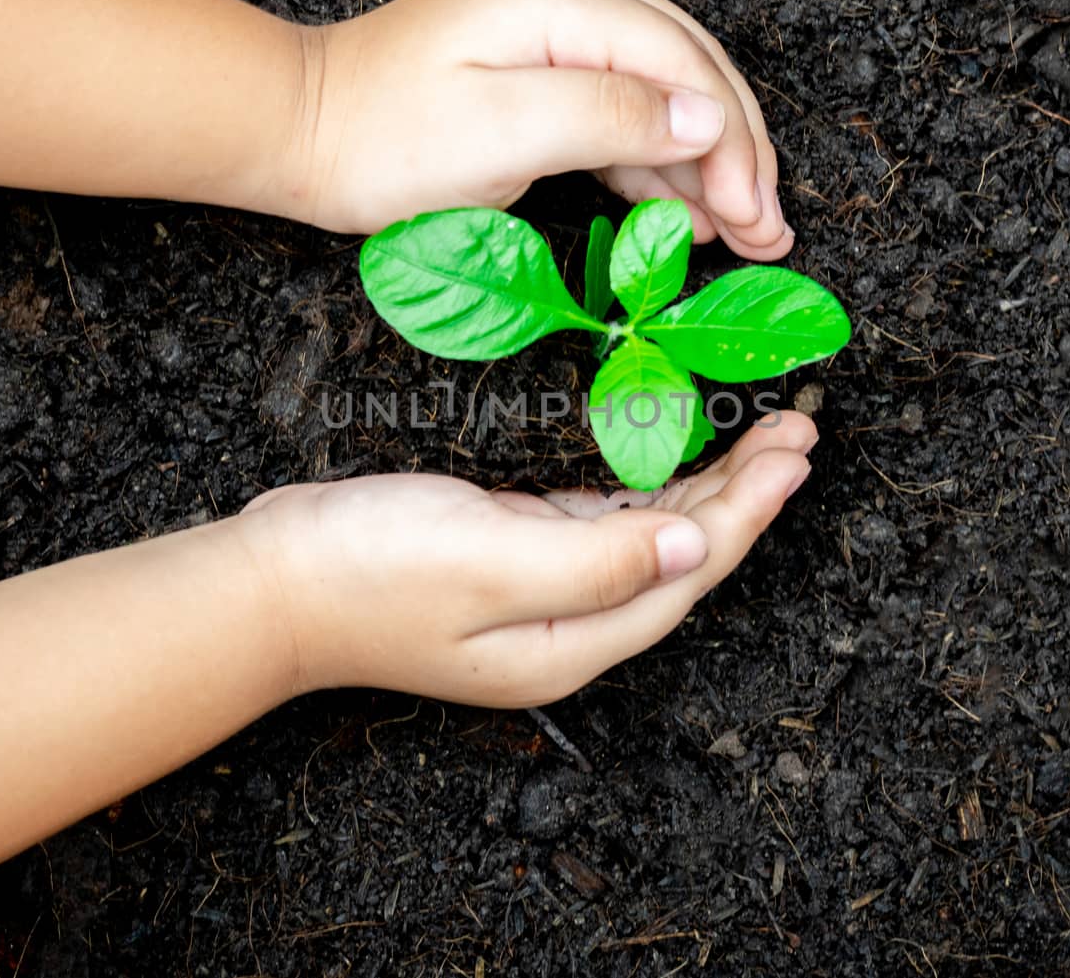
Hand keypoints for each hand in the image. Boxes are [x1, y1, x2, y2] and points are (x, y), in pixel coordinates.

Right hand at [234, 412, 815, 707]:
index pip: (688, 573)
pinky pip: (601, 522)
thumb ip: (596, 559)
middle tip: (799, 430)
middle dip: (744, 495)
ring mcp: (540, 594)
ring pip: (648, 536)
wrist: (271, 582)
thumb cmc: (367, 571)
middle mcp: (568, 626)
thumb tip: (693, 550)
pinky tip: (670, 455)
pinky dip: (644, 486)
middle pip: (680, 557)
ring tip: (762, 438)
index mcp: (573, 640)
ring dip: (705, 486)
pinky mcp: (511, 555)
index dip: (749, 511)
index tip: (796, 452)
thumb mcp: (489, 561)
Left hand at [272, 0, 792, 260]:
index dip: (733, 142)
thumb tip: (706, 120)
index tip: (755, 215)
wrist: (301, 134)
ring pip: (660, 95)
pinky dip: (654, 165)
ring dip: (704, 165)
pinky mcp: (536, 74)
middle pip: (686, 72)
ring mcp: (551, 35)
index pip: (684, 63)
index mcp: (562, 2)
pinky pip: (618, 113)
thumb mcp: (504, 131)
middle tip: (767, 230)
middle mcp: (565, 2)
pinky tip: (683, 214)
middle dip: (736, 152)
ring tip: (742, 234)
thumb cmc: (383, 139)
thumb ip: (612, 117)